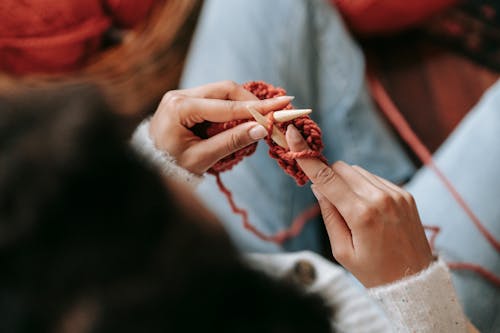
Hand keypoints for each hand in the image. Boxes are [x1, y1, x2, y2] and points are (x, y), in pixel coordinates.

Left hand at [149, 81, 292, 174]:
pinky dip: (231, 108)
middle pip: (225, 89)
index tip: (281, 105)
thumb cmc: (172, 166)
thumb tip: (260, 129)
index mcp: (180, 108)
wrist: (150, 168)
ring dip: (242, 104)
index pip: (226, 105)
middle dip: (251, 101)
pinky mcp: (186, 100)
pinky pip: (215, 98)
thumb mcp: (202, 158)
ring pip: (222, 91)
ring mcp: (182, 95)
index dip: (256, 108)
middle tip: (273, 112)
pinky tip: (241, 119)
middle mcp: (180, 95)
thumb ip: (231, 142)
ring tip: (258, 119)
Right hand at [285, 125, 433, 287]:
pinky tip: (367, 209)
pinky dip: (364, 187)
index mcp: (361, 214)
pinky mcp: (405, 194)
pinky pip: (375, 179)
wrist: (413, 281)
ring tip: (351, 210)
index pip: (327, 178)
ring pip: (359, 171)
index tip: (294, 135)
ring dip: (347, 181)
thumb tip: (318, 187)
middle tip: (328, 196)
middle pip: (343, 168)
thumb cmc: (372, 271)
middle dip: (330, 176)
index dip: (307, 157)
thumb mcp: (342, 250)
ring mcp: (396, 194)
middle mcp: (380, 198)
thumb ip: (329, 214)